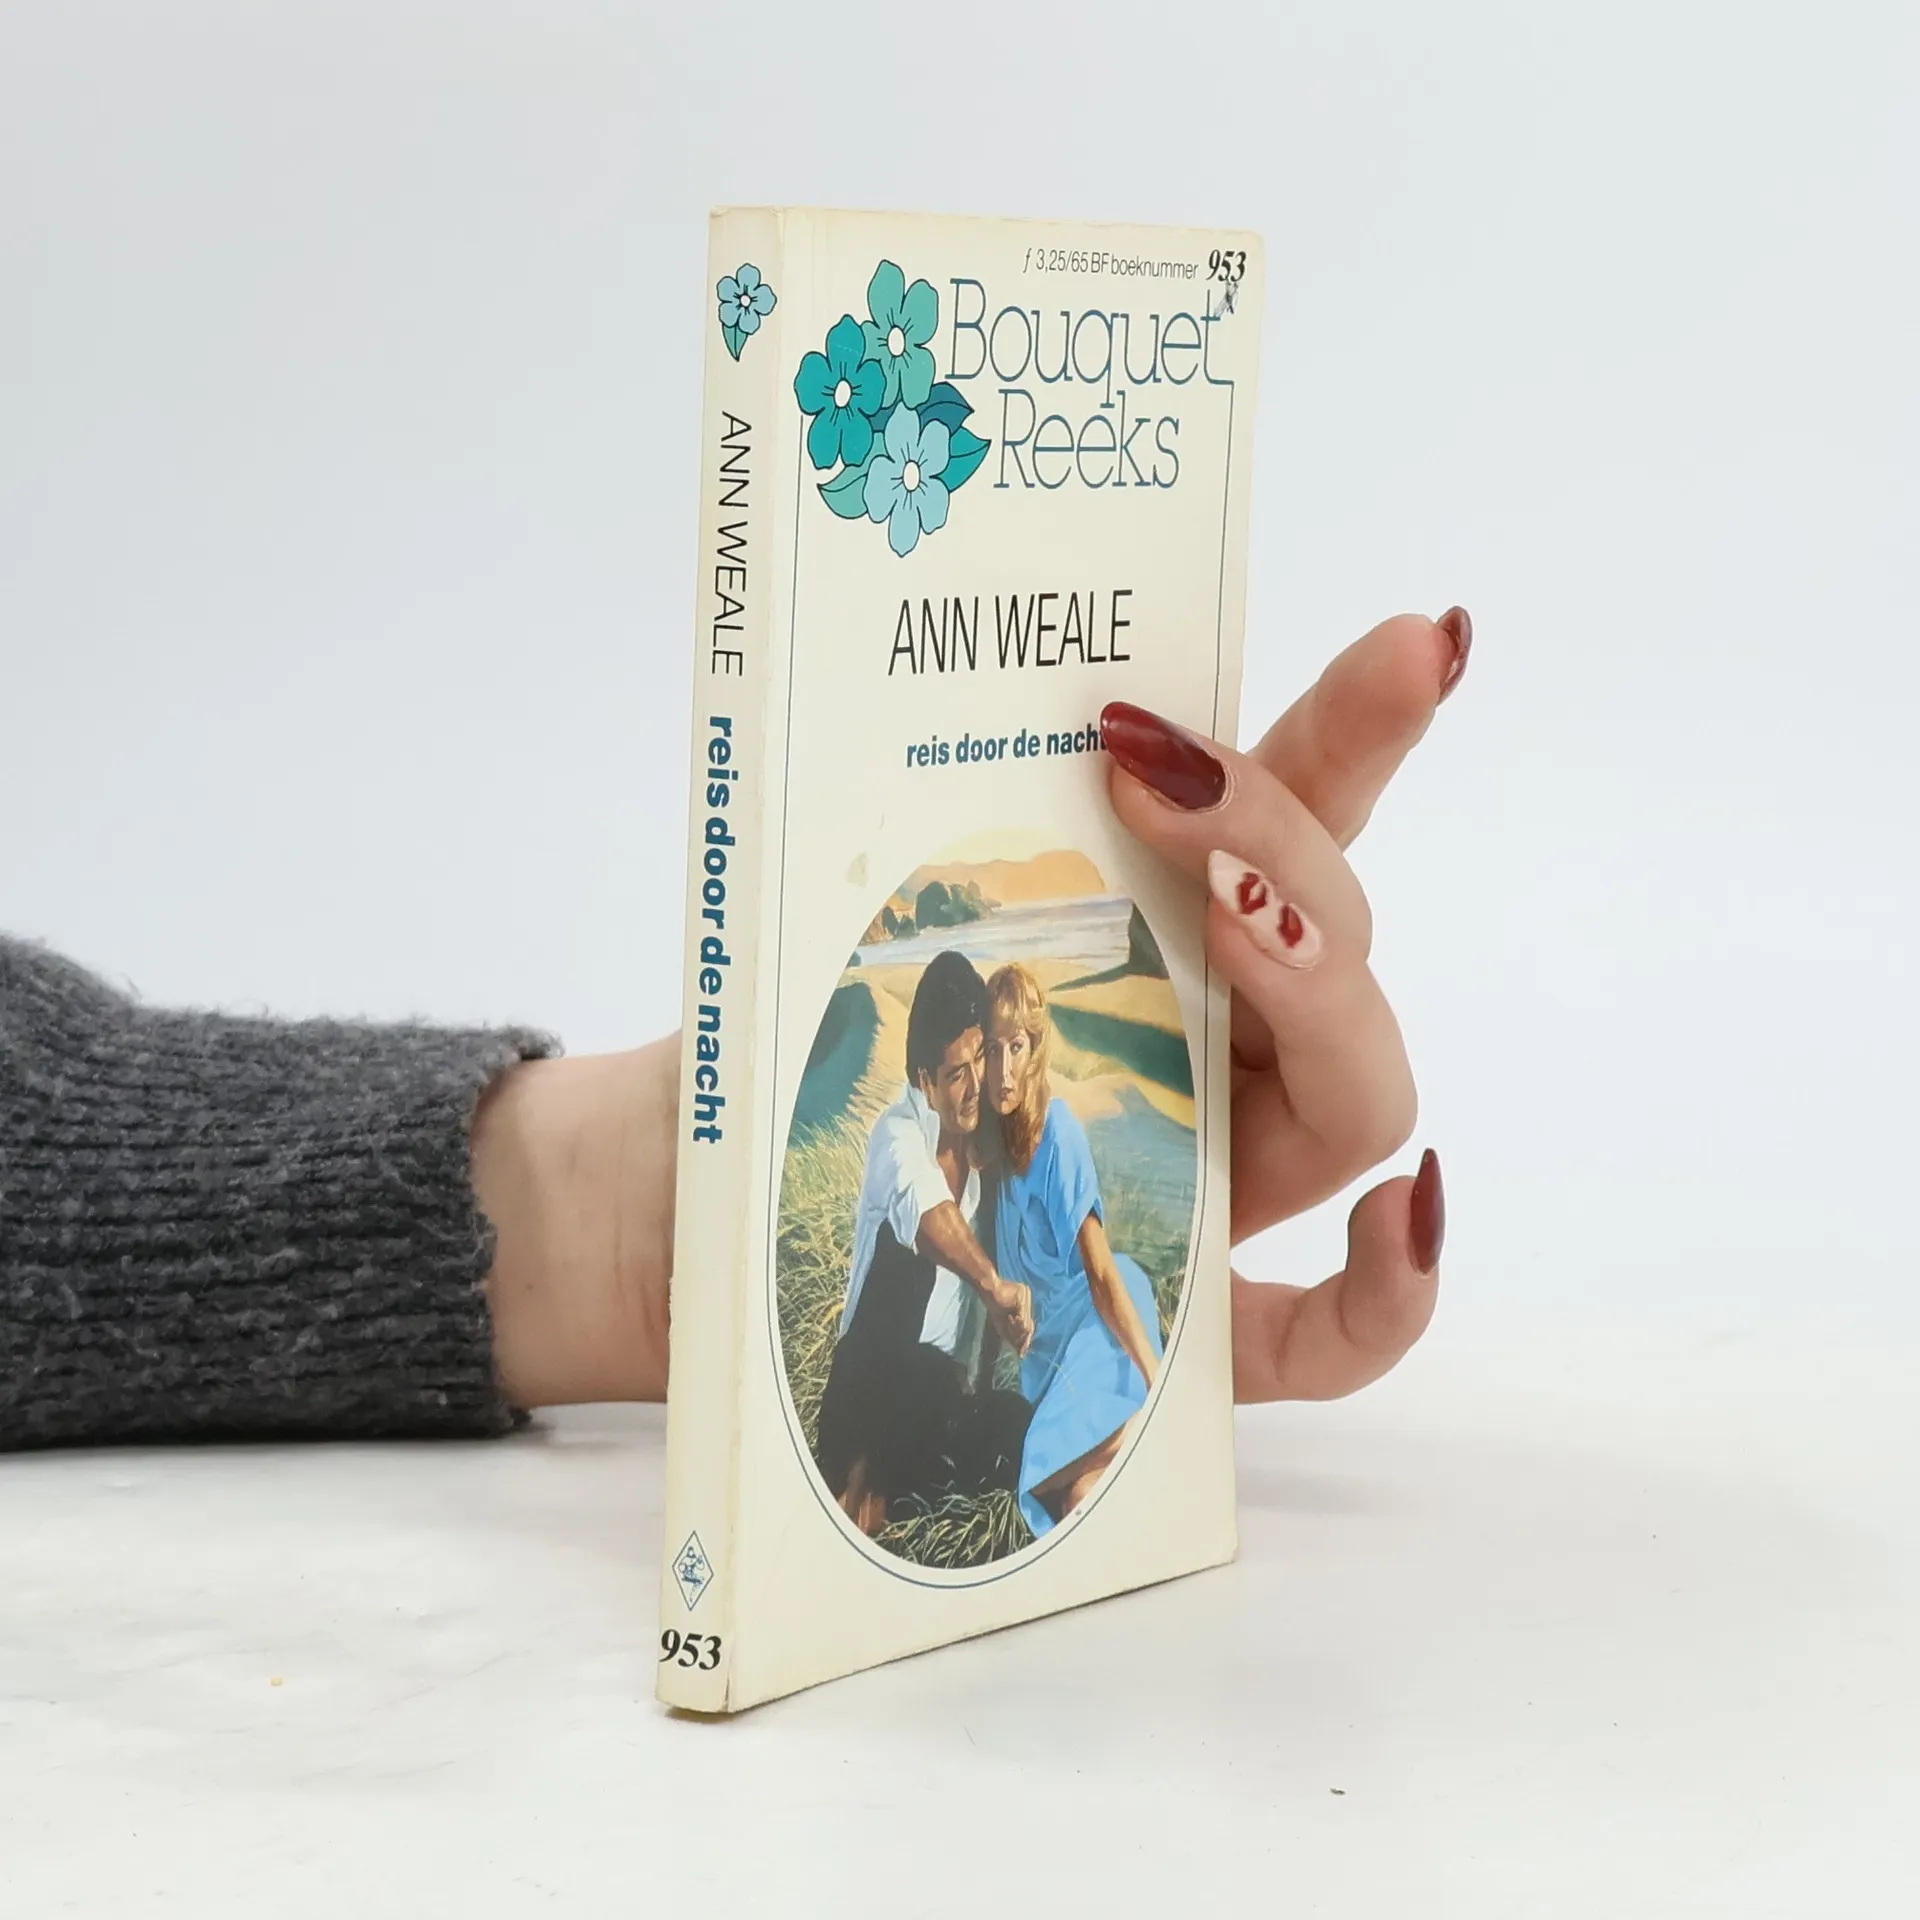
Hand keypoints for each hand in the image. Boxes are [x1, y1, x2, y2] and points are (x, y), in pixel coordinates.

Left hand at [475, 613, 1465, 1410]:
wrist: (671, 1211)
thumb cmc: (748, 1059)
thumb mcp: (806, 921)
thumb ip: (877, 843)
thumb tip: (888, 701)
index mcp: (1137, 939)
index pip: (1274, 820)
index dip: (1355, 736)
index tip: (1415, 642)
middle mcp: (1197, 1050)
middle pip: (1332, 946)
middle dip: (1284, 846)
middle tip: (1172, 789)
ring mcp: (1203, 1184)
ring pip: (1352, 1099)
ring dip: (1329, 1000)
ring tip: (1237, 929)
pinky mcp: (1172, 1322)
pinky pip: (1328, 1335)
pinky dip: (1394, 1283)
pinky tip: (1402, 1207)